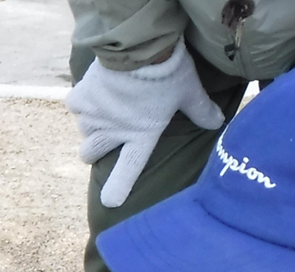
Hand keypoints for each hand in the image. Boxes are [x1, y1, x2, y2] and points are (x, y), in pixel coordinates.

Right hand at [66, 47, 225, 207]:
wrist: (138, 46)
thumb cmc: (167, 71)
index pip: (128, 170)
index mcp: (141, 136)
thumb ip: (201, 110)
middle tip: (103, 137)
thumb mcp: (189, 91)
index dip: (118, 188)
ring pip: (83, 129)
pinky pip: (75, 105)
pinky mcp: (81, 98)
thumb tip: (219, 122)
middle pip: (90, 153)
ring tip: (102, 108)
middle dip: (93, 149)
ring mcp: (93, 117)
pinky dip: (82, 99)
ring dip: (90, 122)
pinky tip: (94, 89)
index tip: (110, 201)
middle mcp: (113, 133)